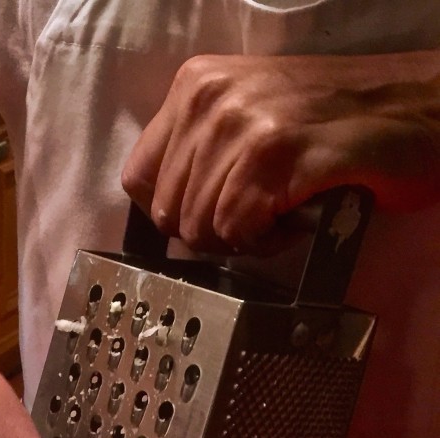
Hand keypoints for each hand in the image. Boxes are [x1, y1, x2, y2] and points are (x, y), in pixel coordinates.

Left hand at [121, 50, 439, 253]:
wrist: (421, 108)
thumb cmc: (335, 122)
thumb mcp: (249, 116)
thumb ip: (199, 152)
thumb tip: (161, 210)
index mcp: (196, 85)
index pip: (137, 180)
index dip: (171, 212)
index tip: (209, 213)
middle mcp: (212, 98)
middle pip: (168, 213)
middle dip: (210, 231)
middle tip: (257, 217)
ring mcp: (243, 124)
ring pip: (199, 228)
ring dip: (242, 239)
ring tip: (281, 213)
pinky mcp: (277, 155)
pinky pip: (237, 232)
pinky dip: (266, 243)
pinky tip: (294, 220)